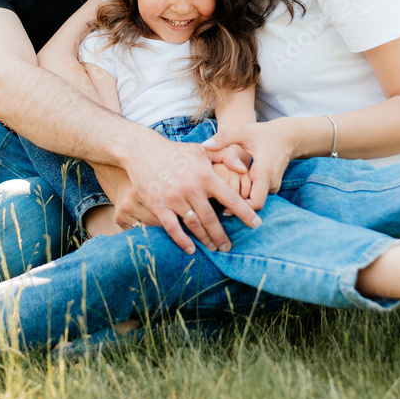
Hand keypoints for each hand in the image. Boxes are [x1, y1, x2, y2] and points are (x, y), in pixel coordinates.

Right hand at [93, 128, 261, 254]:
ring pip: (194, 225)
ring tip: (214, 248)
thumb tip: (244, 169)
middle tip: (230, 247)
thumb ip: (226, 157)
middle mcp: (192, 188)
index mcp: (205, 175)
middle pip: (212, 218)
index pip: (230, 198)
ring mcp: (174, 198)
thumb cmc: (177, 152)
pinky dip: (182, 241)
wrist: (143, 151)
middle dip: (222, 235)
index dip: (245, 213)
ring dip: (206, 240)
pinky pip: (172, 228)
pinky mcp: (158, 205)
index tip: (256, 224)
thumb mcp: (203, 149)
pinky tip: (191, 249)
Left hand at [203, 118, 295, 211]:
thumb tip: (205, 146)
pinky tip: (234, 186)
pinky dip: (247, 192)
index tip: (223, 206)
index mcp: (264, 173)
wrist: (289, 137)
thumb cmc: (265, 133)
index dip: (240, 208)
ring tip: (223, 193)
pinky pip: (258, 194)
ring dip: (241, 198)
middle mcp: (271, 183)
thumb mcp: (243, 131)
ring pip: (255, 199)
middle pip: (253, 204)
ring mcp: (273, 186)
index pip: (255, 203)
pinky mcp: (273, 185)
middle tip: (217, 201)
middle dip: (237, 204)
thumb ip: (224, 138)